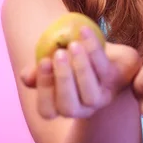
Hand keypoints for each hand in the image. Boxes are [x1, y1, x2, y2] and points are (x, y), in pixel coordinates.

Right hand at [21, 27, 141, 119]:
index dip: (43, 89)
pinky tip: (84, 32)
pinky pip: (104, 68)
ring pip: (90, 94)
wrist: (105, 50)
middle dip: (62, 80)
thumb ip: (39, 71)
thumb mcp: (54, 62)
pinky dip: (94, 49)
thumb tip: (27, 77)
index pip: (47, 111)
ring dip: (81, 68)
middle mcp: (82, 108)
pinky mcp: (116, 80)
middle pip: (69, 108)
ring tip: (73, 45)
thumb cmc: (72, 59)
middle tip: (58, 54)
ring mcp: (101, 98)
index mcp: (62, 106)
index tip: (43, 61)